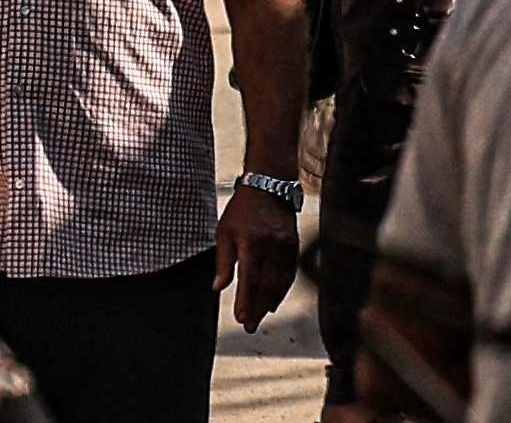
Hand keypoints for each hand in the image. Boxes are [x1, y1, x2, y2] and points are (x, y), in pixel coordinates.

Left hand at [219, 184, 301, 323]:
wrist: (269, 185)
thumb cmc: (242, 209)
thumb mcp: (225, 232)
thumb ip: (223, 262)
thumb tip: (217, 288)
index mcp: (251, 242)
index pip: (250, 279)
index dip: (246, 301)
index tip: (242, 319)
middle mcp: (271, 246)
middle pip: (266, 285)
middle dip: (258, 309)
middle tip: (250, 326)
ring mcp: (285, 246)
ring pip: (280, 282)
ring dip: (270, 302)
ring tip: (261, 317)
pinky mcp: (293, 245)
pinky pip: (289, 273)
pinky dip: (282, 289)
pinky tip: (274, 300)